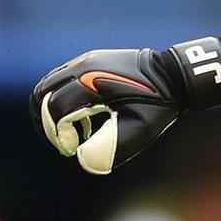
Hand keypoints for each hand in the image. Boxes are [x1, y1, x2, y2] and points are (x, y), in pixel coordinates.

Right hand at [30, 36, 220, 174]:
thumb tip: (83, 160)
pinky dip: (61, 99)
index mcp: (92, 81)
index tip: (72, 149)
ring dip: (52, 111)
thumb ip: (110, 147)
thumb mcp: (140, 130)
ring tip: (74, 133)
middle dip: (47, 123)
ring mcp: (85, 60)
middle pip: (42, 94)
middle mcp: (83, 65)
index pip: (54, 109)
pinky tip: (83, 118)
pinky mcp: (89, 60)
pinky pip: (61, 80)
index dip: (57, 134)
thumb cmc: (161, 103)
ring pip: (48, 85)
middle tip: (65, 143)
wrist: (177, 75)